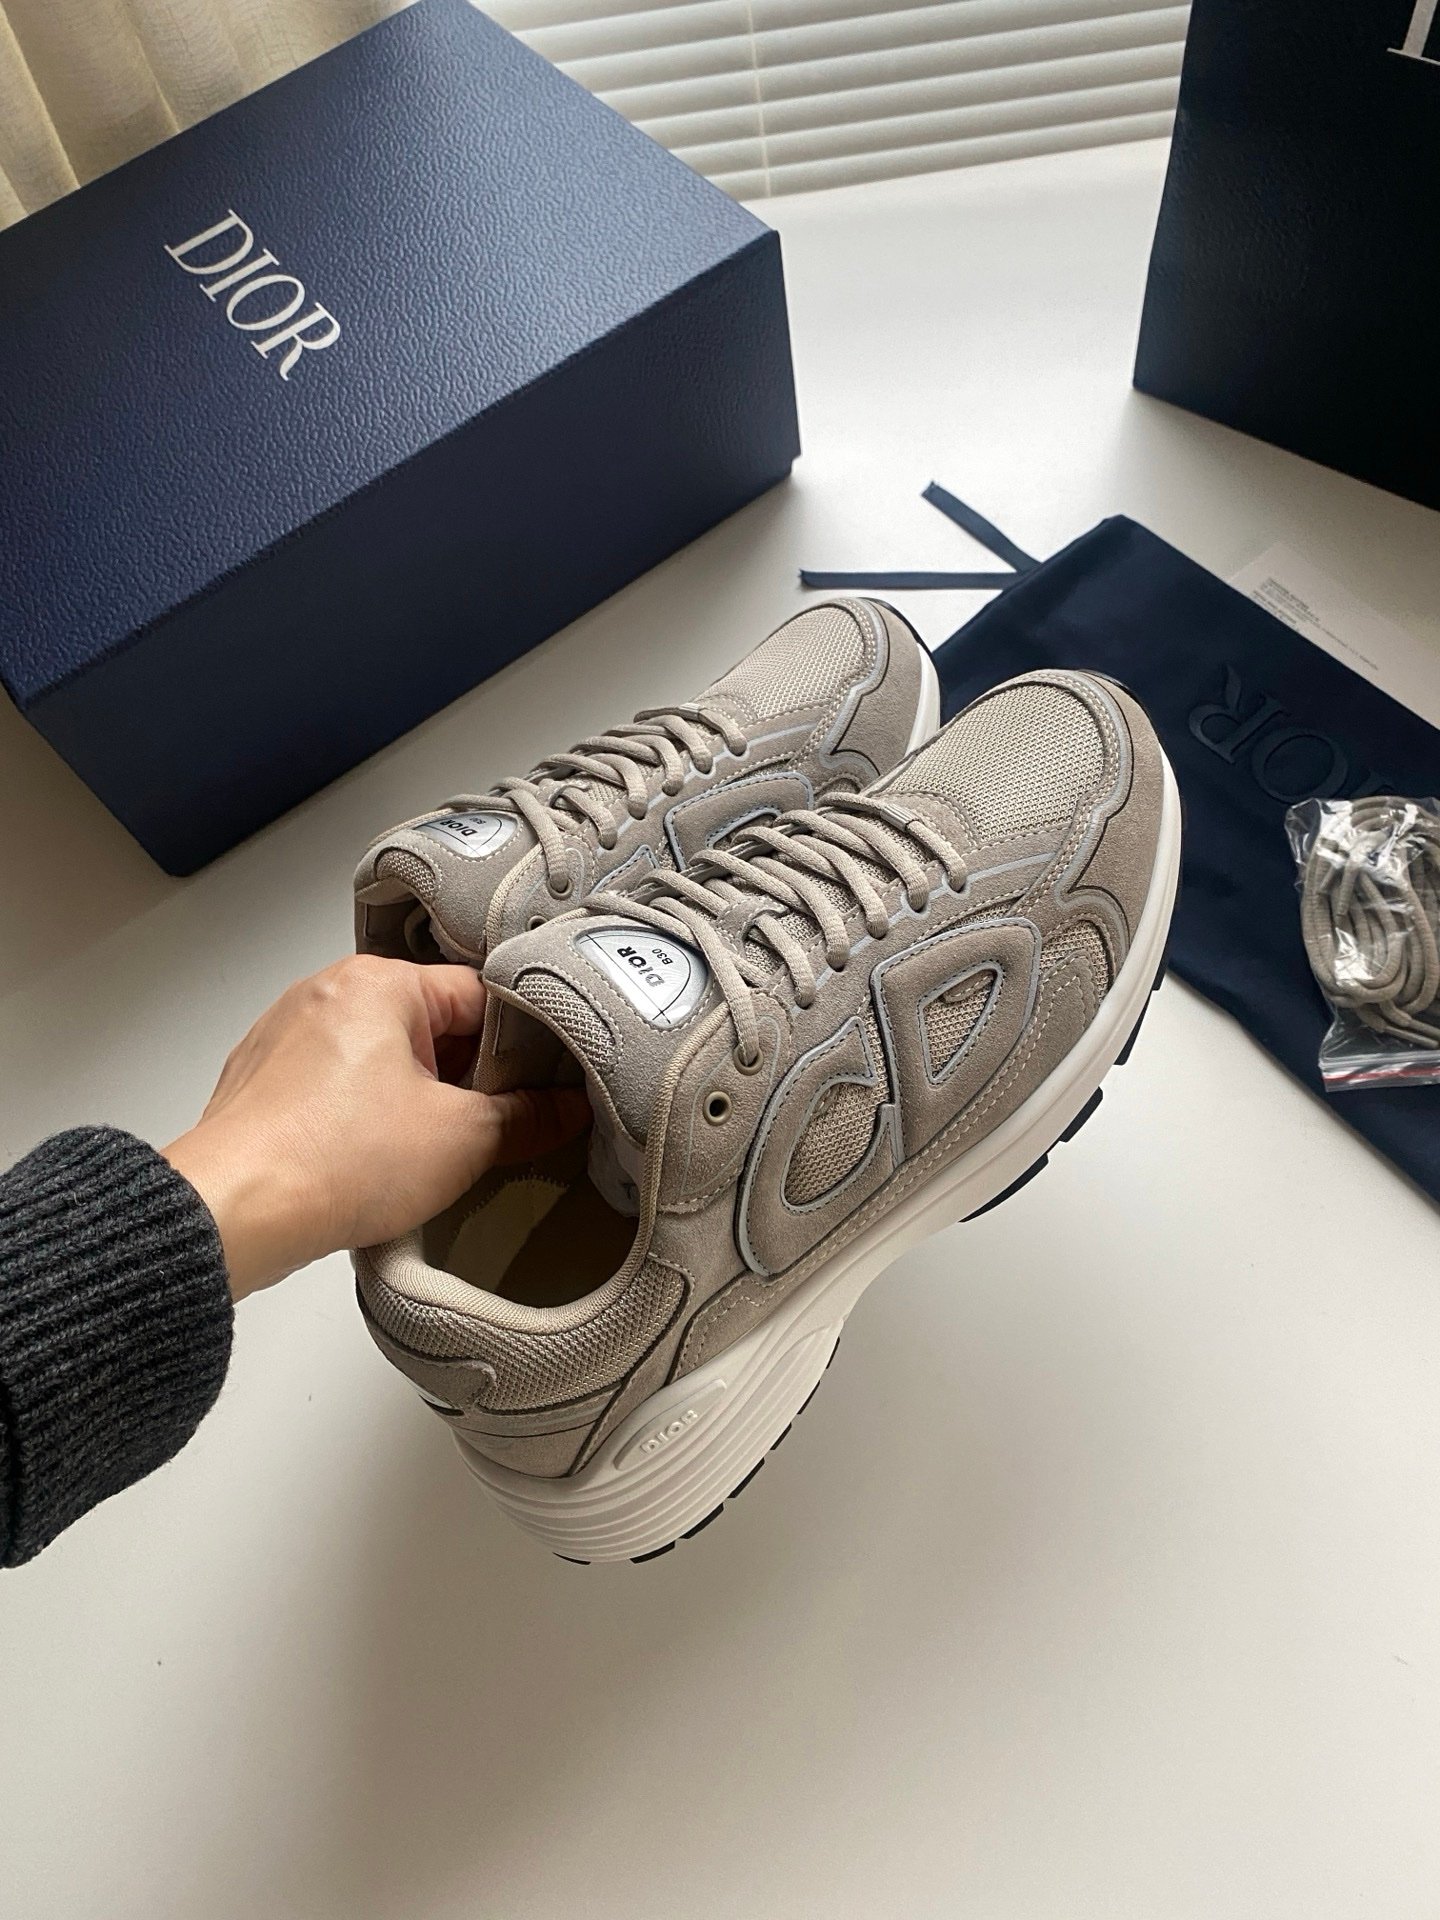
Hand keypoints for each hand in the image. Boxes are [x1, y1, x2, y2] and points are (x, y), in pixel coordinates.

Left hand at [163, 956, 588, 1300]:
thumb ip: (527, 1118)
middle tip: (491, 1130)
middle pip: (430, 1024)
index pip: (480, 994)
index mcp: (380, 981)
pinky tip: (373, 1162)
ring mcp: (287, 1035)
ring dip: (413, 1100)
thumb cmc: (335, 1160)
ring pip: (381, 1057)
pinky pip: (335, 1086)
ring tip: (429, 1154)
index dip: (523, 1046)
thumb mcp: (463, 1140)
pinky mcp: (260, 1081)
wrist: (232, 1212)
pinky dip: (362, 1117)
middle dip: (465, 1078)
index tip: (544, 1088)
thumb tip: (565, 1111)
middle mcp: (328, 992)